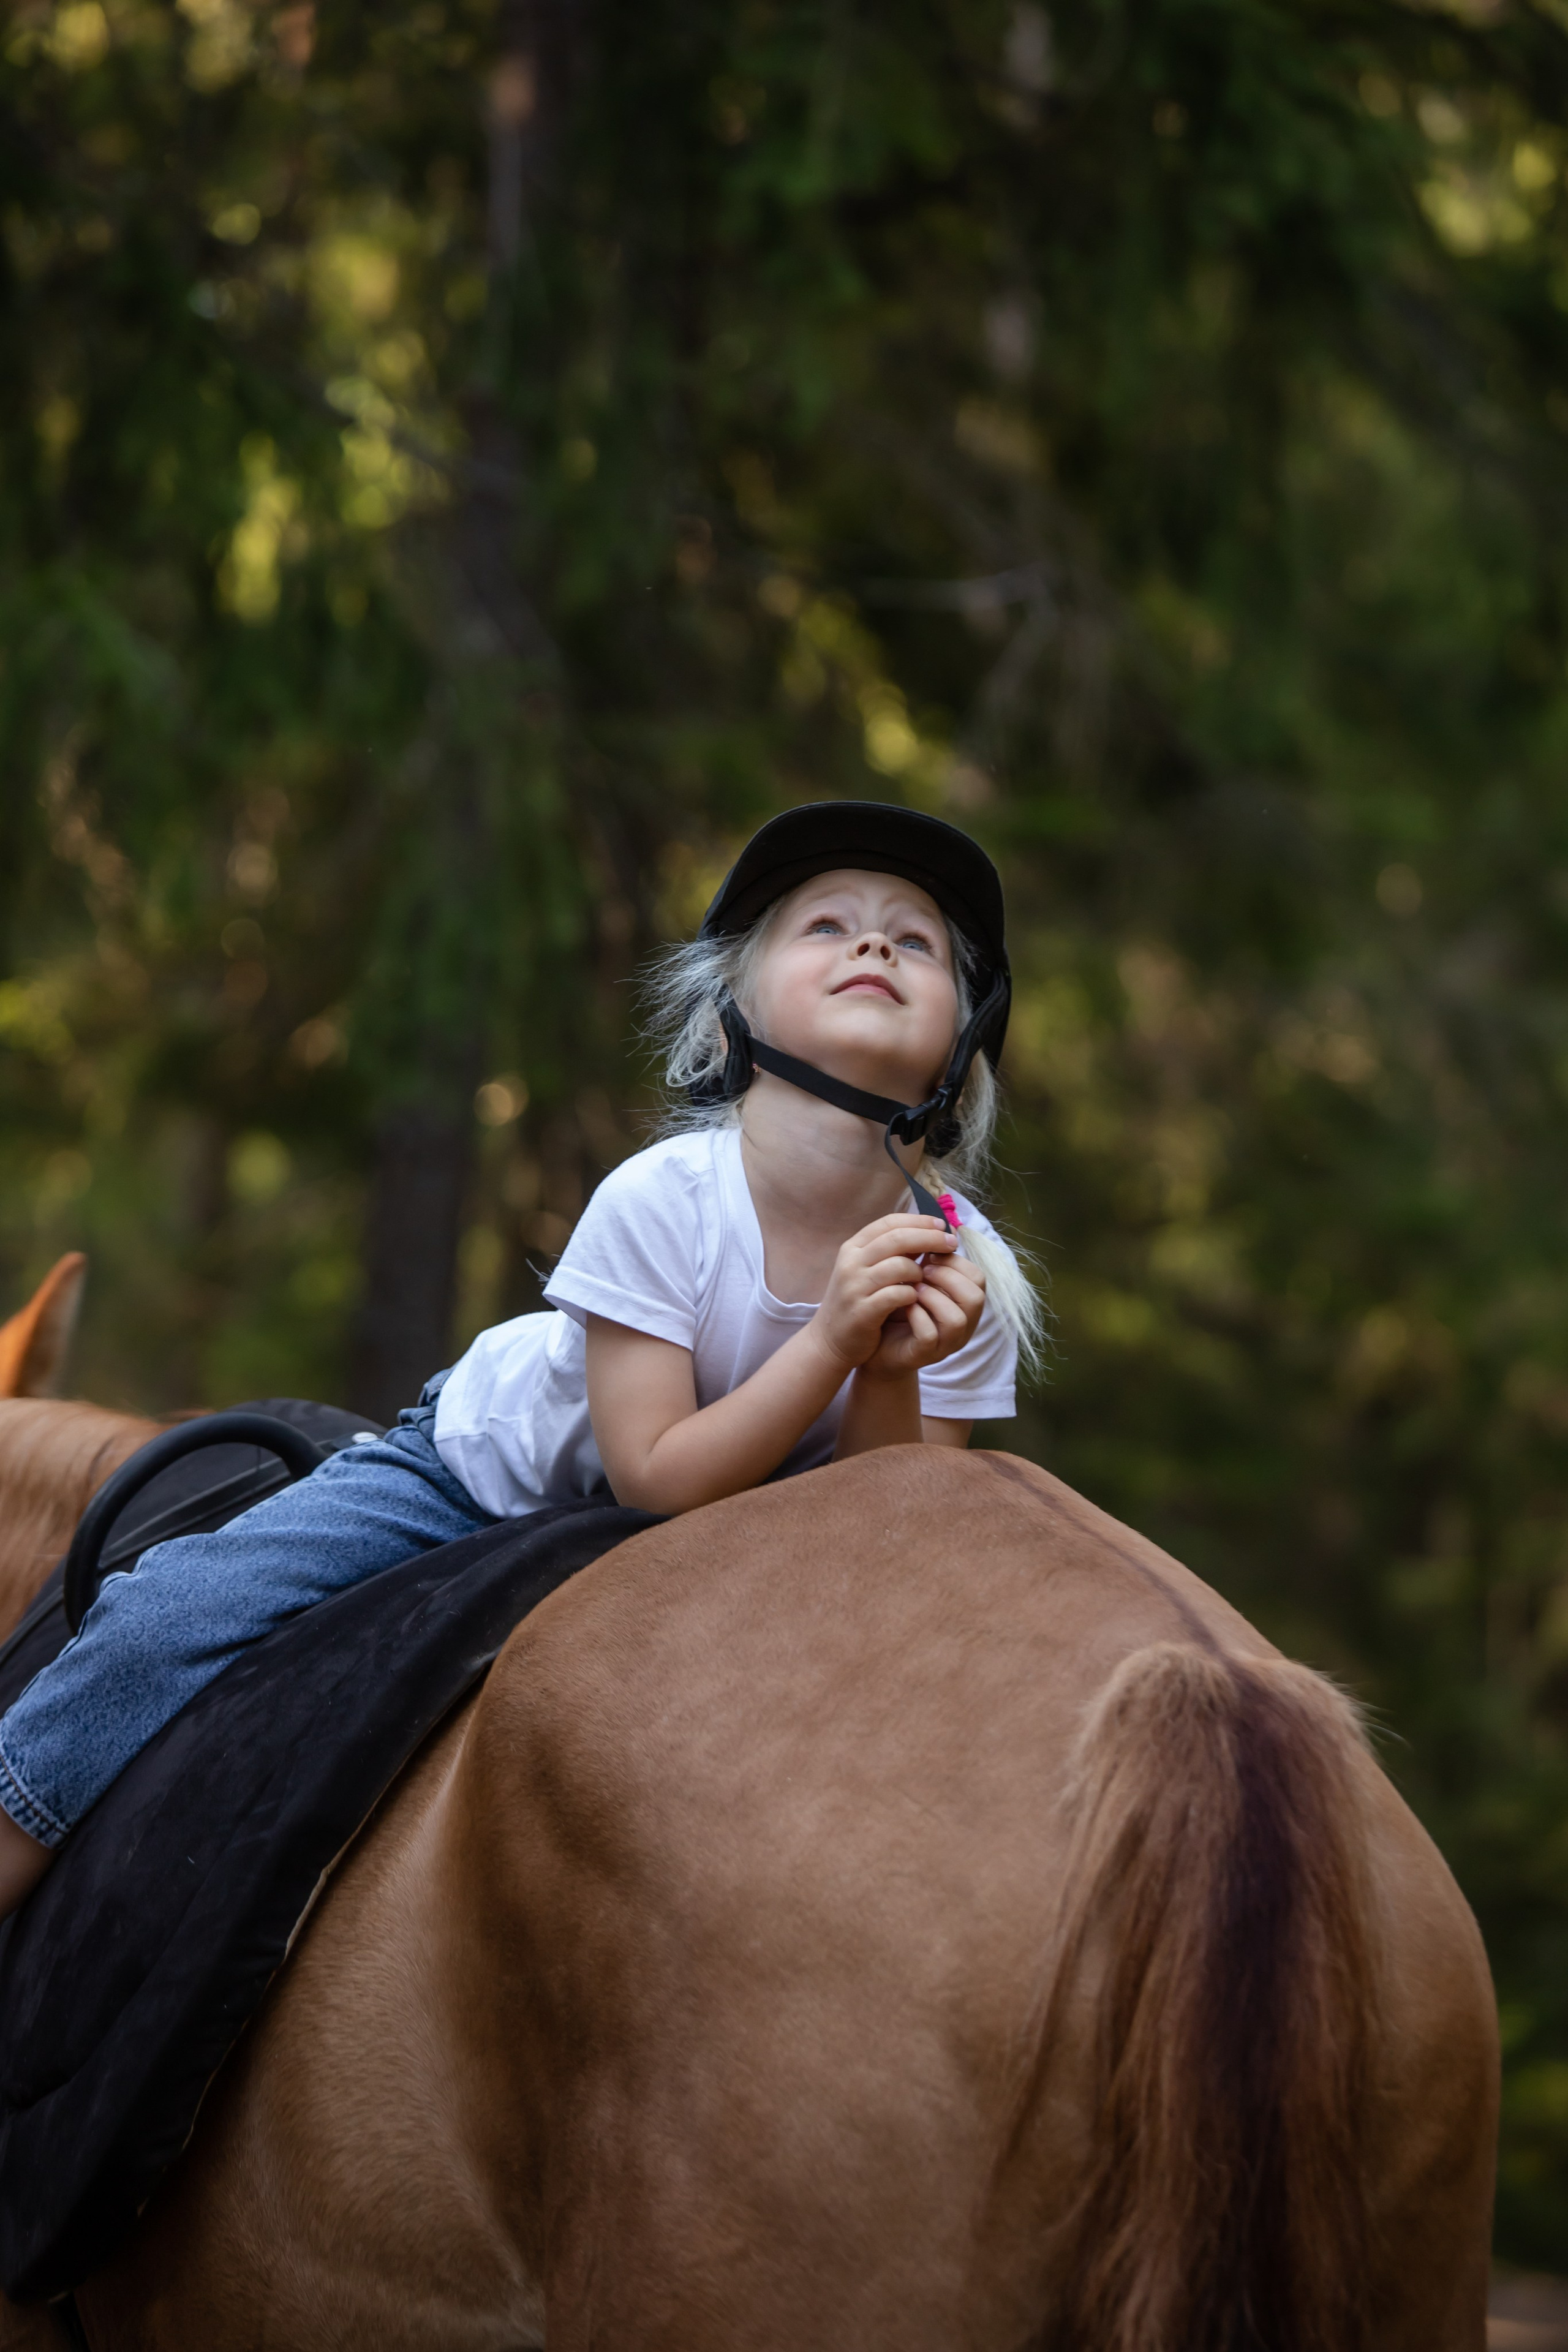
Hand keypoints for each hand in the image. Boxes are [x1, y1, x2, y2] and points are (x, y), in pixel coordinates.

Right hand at [809, 1214, 965, 1374]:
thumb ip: (892, 1253)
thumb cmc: (857, 1301)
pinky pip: (897, 1295)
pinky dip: (912, 1295)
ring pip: (898, 1266)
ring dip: (919, 1271)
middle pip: (897, 1239)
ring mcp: (854, 1286)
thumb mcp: (869, 1270)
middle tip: (951, 1244)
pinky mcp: (862, 1311)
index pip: (889, 1222)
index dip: (919, 1220)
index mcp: (853, 1247)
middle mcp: (851, 1262)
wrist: (830, 1340)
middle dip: (929, 1238)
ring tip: (925, 1279)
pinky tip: (916, 1298)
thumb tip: (929, 1234)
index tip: (942, 1224)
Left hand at [858, 1247, 986, 1379]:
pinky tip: (904, 1306)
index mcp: (964, 1302)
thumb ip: (930, 1257)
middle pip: (976, 1296)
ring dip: (933, 1297)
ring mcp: (946, 1342)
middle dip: (946, 1277)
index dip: (955, 1261)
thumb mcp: (918, 1277)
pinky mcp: (926, 1354)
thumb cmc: (899, 1305)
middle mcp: (963, 1324)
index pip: (978, 1276)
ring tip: (913, 1288)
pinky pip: (930, 1334)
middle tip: (922, 1270)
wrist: (874, 1341)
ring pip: (957, 1318)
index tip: (930, 1254)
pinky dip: (917, 1316)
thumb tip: (938, 1224)